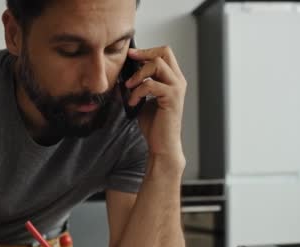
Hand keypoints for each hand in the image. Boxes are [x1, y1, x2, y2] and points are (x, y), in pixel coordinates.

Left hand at [125, 45, 186, 163]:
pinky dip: (138, 92)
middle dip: (144, 54)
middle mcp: (178, 81)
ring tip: (129, 87)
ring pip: (157, 64)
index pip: (164, 53)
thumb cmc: (154, 124)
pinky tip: (132, 102)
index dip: (147, 50)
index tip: (131, 54)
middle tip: (129, 60)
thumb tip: (122, 76)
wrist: (162, 144)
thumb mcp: (143, 99)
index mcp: (172, 79)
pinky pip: (151, 84)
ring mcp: (176, 88)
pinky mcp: (172, 98)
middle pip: (164, 52)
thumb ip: (138, 86)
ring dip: (138, 74)